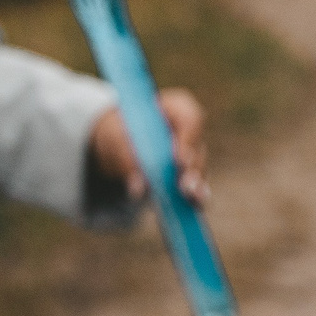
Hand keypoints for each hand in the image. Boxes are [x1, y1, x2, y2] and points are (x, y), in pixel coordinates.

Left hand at [87, 90, 208, 204]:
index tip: (179, 159)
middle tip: (185, 186)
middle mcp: (189, 131)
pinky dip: (191, 198)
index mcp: (176, 107)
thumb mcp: (117, 139)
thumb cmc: (121, 130)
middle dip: (192, 169)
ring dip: (196, 186)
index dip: (188, 139)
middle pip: (197, 148)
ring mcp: (191, 153)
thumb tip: (138, 188)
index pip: (190, 118)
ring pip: (198, 170)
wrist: (119, 139)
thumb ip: (128, 159)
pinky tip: (192, 208)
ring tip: (192, 199)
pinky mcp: (187, 174)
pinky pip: (193, 185)